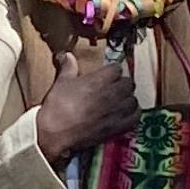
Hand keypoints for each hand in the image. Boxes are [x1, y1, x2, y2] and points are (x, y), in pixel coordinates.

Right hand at [33, 49, 138, 164]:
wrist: (55, 132)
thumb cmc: (57, 107)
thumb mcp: (61, 83)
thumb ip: (69, 68)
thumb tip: (68, 56)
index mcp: (99, 79)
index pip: (116, 68)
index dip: (111, 71)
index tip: (107, 75)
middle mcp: (112, 93)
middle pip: (128, 83)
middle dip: (122, 84)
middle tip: (114, 88)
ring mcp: (116, 110)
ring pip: (133, 100)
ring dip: (128, 100)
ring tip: (120, 102)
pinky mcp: (117, 126)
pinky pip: (134, 117)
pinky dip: (132, 115)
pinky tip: (125, 115)